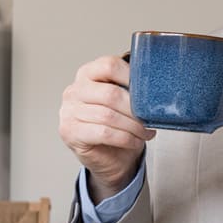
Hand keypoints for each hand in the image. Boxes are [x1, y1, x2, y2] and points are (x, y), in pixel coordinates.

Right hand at [57, 54, 153, 198]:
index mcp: (87, 74)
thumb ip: (131, 89)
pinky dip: (125, 138)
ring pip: (108, 115)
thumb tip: (154, 89)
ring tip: (145, 132)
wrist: (108, 156)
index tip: (146, 92)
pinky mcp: (71, 132)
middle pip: (110, 93)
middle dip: (135, 109)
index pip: (108, 65)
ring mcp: (69, 112)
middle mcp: (74, 91)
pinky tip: (134, 140)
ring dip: (133, 126)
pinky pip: (104, 133)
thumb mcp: (124, 101)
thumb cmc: (117, 125)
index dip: (131, 77)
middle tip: (149, 118)